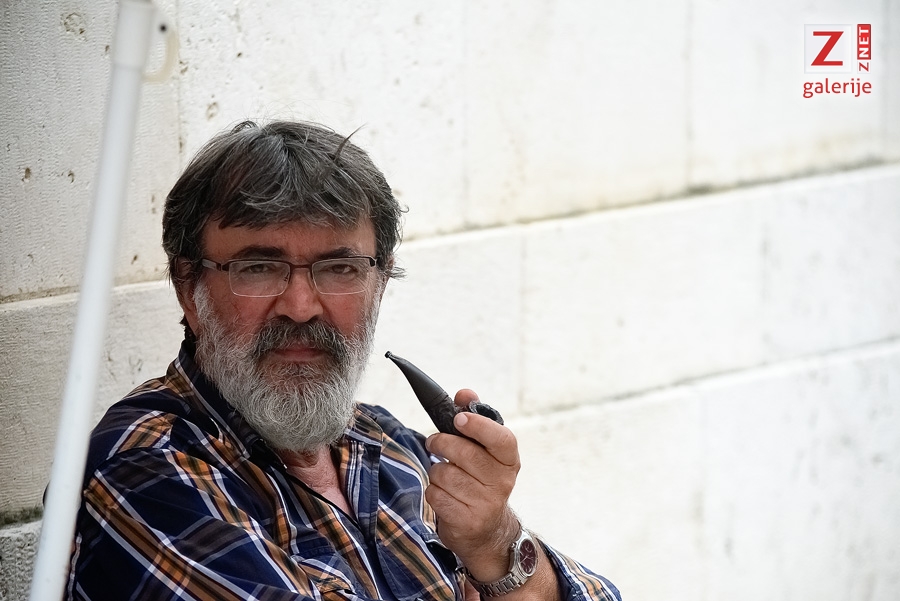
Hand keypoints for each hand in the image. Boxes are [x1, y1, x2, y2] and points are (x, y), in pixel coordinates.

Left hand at [425, 389, 520, 581]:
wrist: (488, 530)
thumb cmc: (481, 479)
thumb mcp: (484, 450)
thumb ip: (474, 418)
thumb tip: (464, 393)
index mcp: (509, 460)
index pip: (501, 439)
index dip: (479, 426)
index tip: (459, 418)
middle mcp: (502, 482)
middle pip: (464, 453)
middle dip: (441, 443)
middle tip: (434, 442)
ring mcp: (486, 504)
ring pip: (444, 473)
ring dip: (437, 471)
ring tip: (446, 476)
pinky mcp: (467, 521)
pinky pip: (436, 494)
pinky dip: (433, 491)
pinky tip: (445, 495)